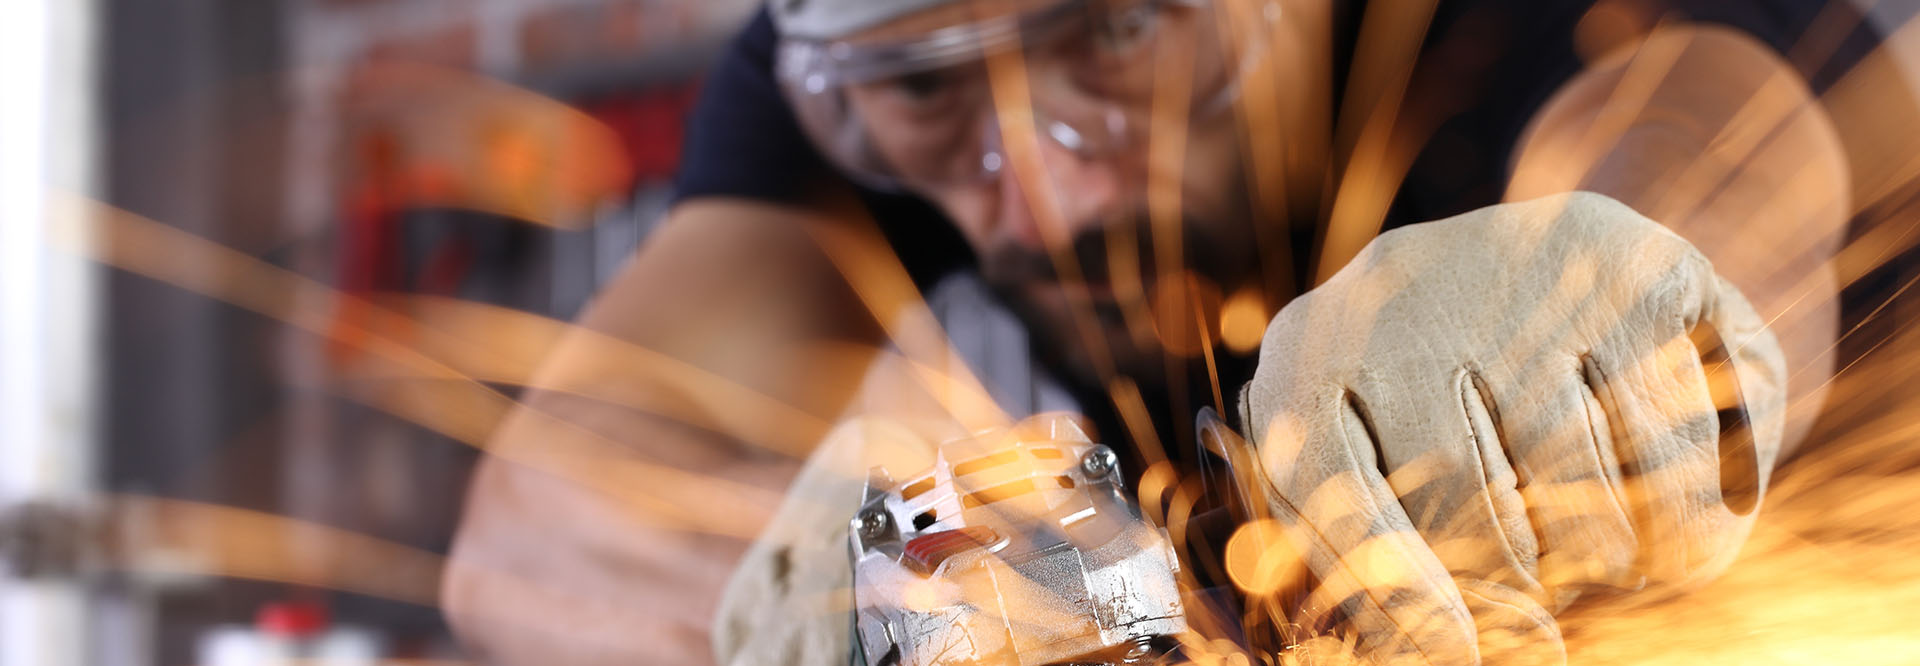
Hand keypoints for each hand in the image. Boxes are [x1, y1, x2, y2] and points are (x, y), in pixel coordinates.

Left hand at [1239, 192, 1785, 663]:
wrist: (1553, 274)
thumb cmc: (1436, 414)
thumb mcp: (1368, 473)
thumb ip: (1368, 561)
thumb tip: (1446, 654)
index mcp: (1309, 354)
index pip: (1330, 485)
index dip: (1401, 593)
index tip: (1462, 657)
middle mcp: (1401, 291)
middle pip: (1466, 488)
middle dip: (1523, 575)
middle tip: (1551, 596)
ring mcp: (1520, 269)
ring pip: (1580, 470)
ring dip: (1615, 555)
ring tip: (1612, 556)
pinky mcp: (1641, 268)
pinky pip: (1678, 436)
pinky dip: (1701, 506)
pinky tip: (1685, 511)